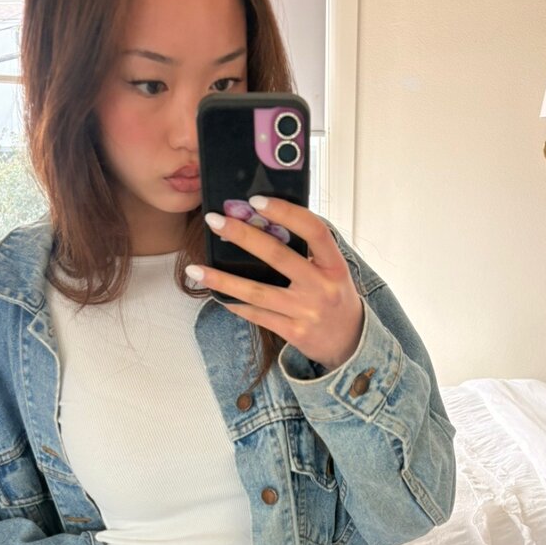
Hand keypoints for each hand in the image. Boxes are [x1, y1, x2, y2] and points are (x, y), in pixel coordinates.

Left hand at [187, 196, 364, 371]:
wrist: (350, 343)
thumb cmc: (335, 298)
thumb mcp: (333, 271)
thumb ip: (309, 251)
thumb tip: (266, 222)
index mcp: (334, 265)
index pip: (313, 230)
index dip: (286, 212)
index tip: (256, 201)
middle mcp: (321, 287)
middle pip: (278, 256)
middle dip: (243, 236)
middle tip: (215, 221)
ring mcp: (306, 312)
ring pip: (257, 292)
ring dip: (222, 279)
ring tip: (195, 269)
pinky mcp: (294, 333)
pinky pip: (257, 315)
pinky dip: (235, 304)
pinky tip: (217, 294)